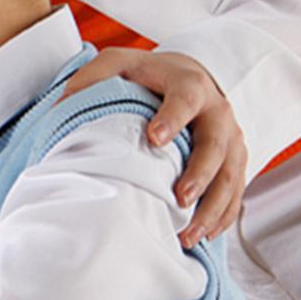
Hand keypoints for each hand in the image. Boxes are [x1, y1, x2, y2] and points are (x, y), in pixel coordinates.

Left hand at [62, 47, 246, 247]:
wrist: (189, 76)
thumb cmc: (149, 74)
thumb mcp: (119, 63)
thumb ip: (94, 76)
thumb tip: (62, 105)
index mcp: (190, 84)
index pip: (186, 98)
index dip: (173, 117)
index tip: (154, 139)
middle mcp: (218, 111)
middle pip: (216, 145)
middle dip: (201, 174)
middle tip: (180, 200)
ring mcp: (232, 138)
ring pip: (232, 175)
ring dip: (213, 207)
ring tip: (189, 234)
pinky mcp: (237, 160)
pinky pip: (237, 193)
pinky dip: (223, 216)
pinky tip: (204, 236)